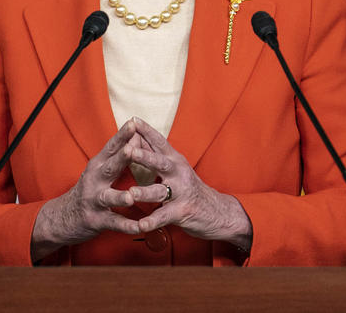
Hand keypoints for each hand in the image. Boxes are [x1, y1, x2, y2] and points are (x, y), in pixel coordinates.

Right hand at [30, 119, 146, 260]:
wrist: (63, 218)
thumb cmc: (90, 189)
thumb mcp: (99, 170)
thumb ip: (118, 154)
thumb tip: (138, 133)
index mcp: (97, 165)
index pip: (110, 147)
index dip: (122, 135)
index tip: (133, 122)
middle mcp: (94, 180)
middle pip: (110, 167)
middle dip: (122, 158)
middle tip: (133, 149)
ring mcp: (94, 201)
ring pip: (109, 198)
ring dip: (121, 197)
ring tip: (131, 196)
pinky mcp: (96, 220)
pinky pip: (114, 223)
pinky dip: (128, 226)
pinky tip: (140, 227)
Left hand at [126, 118, 252, 249]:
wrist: (217, 211)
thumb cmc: (188, 187)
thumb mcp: (174, 167)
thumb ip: (154, 154)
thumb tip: (135, 136)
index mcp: (174, 160)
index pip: (159, 142)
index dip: (146, 130)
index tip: (131, 120)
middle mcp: (178, 173)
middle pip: (160, 162)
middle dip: (144, 156)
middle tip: (128, 150)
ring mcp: (181, 192)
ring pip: (160, 191)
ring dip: (145, 192)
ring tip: (131, 192)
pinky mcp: (183, 211)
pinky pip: (165, 216)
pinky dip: (153, 221)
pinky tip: (141, 225)